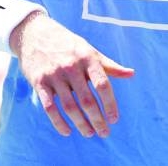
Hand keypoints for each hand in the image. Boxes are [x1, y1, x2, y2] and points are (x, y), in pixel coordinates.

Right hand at [10, 13, 134, 137]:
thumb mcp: (90, 51)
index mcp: (88, 59)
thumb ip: (110, 65)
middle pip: (87, 100)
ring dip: (80, 123)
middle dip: (97, 119)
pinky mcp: (39, 82)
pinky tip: (67, 131)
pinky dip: (58, 122)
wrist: (35, 34)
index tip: (114, 119)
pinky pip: (49, 107)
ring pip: (69, 106)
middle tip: (104, 133)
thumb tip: (132, 74)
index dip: (110, 104)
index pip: (103, 85)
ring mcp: (54, 75)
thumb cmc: (68, 45)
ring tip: (89, 133)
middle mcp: (72, 67)